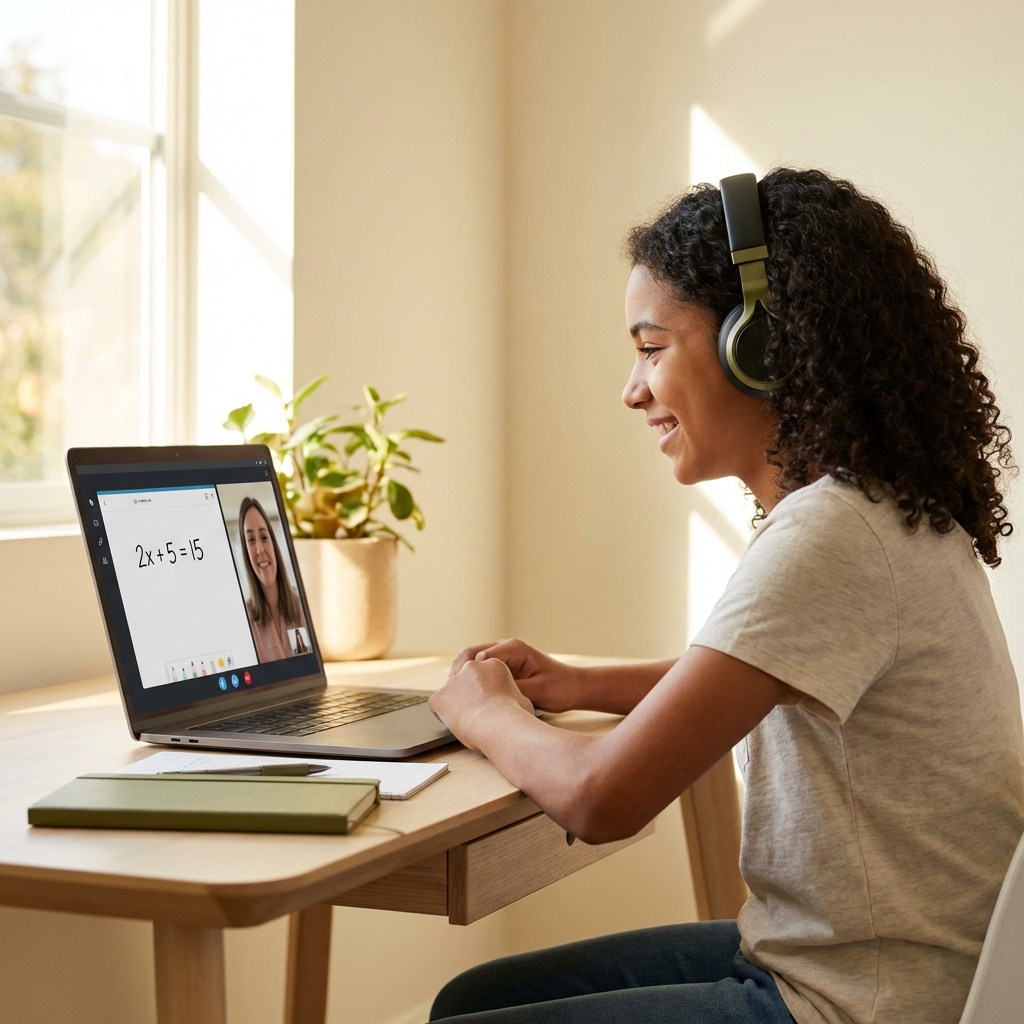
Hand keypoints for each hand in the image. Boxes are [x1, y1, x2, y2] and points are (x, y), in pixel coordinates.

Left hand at [428, 658, 533, 749]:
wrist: (500, 725)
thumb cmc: (516, 716)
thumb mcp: (522, 699)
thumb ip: (511, 695)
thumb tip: (512, 703)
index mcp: (494, 665)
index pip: (483, 672)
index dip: (484, 688)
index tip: (486, 701)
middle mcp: (472, 668)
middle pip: (465, 677)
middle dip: (467, 692)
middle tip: (475, 710)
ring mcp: (454, 681)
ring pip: (451, 690)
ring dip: (456, 702)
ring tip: (466, 719)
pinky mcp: (440, 697)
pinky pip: (437, 704)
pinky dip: (442, 713)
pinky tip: (453, 723)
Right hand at [448, 638, 581, 712]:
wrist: (574, 688)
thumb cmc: (559, 689)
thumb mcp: (535, 692)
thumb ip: (509, 688)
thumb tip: (485, 693)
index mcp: (514, 647)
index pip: (478, 657)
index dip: (466, 677)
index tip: (460, 698)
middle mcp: (506, 646)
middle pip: (469, 655)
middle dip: (459, 675)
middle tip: (451, 699)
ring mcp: (502, 653)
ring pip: (471, 662)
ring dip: (463, 678)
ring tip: (455, 701)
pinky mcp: (502, 664)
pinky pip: (480, 669)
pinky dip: (472, 682)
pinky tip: (467, 699)